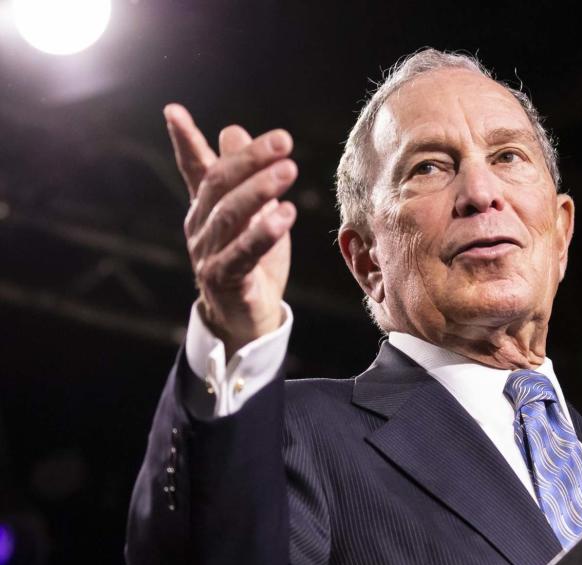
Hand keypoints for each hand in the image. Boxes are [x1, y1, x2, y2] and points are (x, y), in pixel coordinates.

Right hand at [164, 103, 297, 356]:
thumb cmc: (251, 260)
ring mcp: (209, 253)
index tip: (173, 110)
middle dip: (249, 159)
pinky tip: (286, 214)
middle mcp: (201, 227)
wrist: (247, 317)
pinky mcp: (224, 279)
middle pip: (220, 185)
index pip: (195, 168)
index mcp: (204, 207)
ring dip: (260, 190)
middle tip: (283, 142)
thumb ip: (241, 176)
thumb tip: (233, 129)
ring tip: (288, 171)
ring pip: (231, 216)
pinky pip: (242, 253)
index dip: (184, 140)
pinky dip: (263, 233)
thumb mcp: (250, 213)